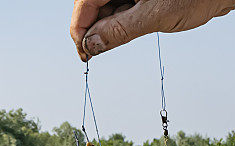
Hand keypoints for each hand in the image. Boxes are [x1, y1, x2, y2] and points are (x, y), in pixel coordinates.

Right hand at [70, 0, 234, 60]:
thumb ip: (119, 31)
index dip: (80, 30)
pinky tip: (137, 24)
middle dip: (96, 28)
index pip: (83, 4)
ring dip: (111, 24)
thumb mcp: (154, 16)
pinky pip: (121, 4)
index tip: (85, 52)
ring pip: (106, 6)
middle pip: (92, 5)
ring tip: (130, 31)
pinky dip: (123, 18)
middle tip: (101, 50)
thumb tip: (92, 45)